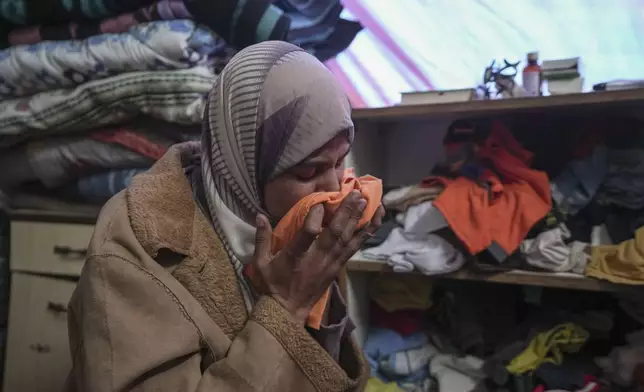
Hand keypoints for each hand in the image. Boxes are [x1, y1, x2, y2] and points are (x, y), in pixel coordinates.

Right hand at [252, 190, 384, 323]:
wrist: (288, 310)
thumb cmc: (273, 284)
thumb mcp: (260, 263)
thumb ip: (261, 239)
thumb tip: (259, 215)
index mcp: (296, 256)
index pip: (308, 234)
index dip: (315, 216)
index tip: (320, 201)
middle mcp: (317, 258)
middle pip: (335, 232)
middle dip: (346, 211)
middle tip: (356, 193)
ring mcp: (330, 263)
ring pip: (347, 238)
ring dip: (358, 218)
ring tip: (367, 200)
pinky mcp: (338, 267)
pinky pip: (354, 247)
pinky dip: (365, 233)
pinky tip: (374, 221)